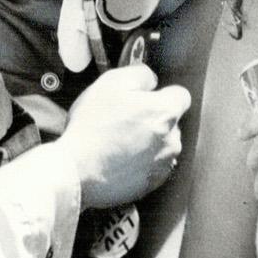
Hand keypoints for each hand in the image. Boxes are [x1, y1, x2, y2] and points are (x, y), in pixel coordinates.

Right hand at [60, 64, 189, 207]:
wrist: (77, 171)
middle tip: (123, 119)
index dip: (161, 93)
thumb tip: (150, 79)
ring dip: (147, 142)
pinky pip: (152, 166)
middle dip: (152, 118)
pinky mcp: (152, 183)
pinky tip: (118, 159)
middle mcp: (172, 139)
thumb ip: (140, 74)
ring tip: (117, 142)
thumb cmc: (92, 128)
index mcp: (165, 112)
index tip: (145, 97)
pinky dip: (140, 162)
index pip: (180, 95)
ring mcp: (163, 164)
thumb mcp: (111, 83)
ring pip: (162, 145)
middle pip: (170, 122)